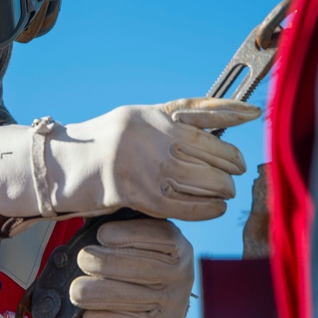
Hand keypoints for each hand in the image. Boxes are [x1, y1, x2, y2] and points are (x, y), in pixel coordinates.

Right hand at [0, 98, 259, 224]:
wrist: (62, 167)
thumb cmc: (99, 145)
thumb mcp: (133, 123)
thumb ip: (167, 126)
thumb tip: (210, 133)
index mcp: (150, 114)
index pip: (199, 110)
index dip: (230, 111)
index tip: (254, 113)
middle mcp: (149, 135)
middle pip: (208, 149)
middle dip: (229, 162)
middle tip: (238, 170)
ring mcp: (143, 164)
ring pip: (199, 178)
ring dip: (220, 186)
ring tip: (228, 190)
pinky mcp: (136, 193)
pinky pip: (184, 203)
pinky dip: (205, 207)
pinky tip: (216, 207)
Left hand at [69, 218, 193, 317]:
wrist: (156, 317)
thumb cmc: (138, 267)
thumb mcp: (139, 243)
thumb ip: (120, 226)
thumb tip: (85, 208)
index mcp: (177, 247)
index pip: (156, 235)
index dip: (126, 233)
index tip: (101, 235)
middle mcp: (181, 275)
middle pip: (136, 267)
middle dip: (102, 262)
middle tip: (83, 259)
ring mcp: (171, 305)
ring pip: (124, 296)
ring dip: (93, 292)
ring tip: (76, 290)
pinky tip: (88, 313)